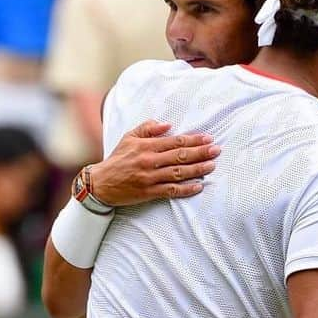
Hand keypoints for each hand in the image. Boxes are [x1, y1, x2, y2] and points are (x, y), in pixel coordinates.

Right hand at [88, 120, 220, 206]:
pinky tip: (199, 186)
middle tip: (217, 150)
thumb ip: (148, 128)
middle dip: (200, 153)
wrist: (101, 183)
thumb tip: (168, 125)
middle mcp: (149, 161)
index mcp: (146, 146)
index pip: (174, 141)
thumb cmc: (118, 159)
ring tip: (212, 166)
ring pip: (178, 173)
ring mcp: (150, 178)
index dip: (193, 140)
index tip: (208, 138)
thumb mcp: (129, 137)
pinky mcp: (149, 192)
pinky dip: (186, 189)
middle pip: (180, 156)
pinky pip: (171, 191)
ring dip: (197, 170)